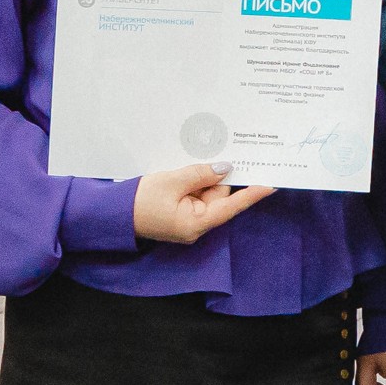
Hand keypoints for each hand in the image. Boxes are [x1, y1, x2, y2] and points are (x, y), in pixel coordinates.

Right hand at [133, 163, 273, 243]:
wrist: (112, 214)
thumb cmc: (139, 201)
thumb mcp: (171, 181)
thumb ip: (201, 174)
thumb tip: (225, 168)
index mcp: (196, 223)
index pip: (232, 205)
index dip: (253, 193)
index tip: (272, 184)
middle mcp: (197, 225)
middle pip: (220, 196)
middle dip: (213, 177)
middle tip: (206, 158)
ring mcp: (189, 221)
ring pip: (207, 193)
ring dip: (199, 178)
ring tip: (180, 171)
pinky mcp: (182, 214)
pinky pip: (196, 195)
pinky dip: (192, 183)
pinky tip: (181, 174)